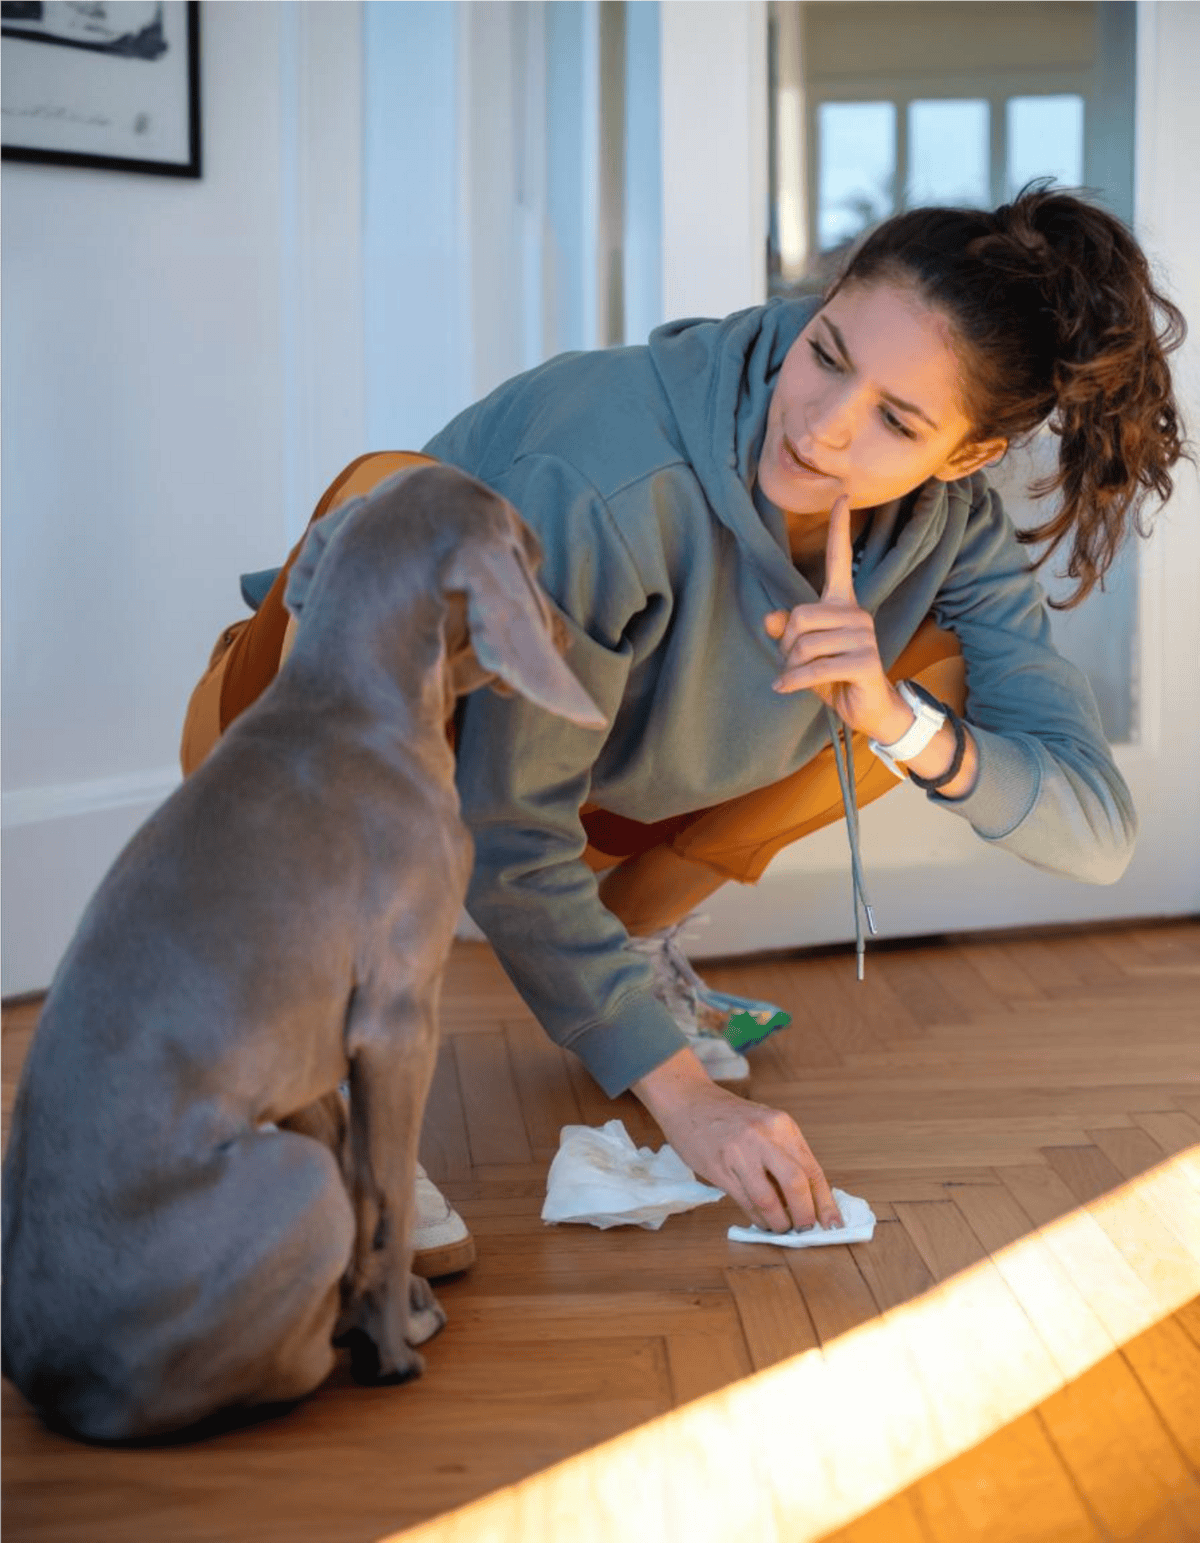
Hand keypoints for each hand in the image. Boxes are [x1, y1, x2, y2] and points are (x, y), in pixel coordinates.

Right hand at [632, 1049, 843, 1232]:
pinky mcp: (719, 1167)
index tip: (835, 1225)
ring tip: (781, 1228)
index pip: (812, 1169)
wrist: (688, 1100)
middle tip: (806, 1230)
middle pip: (795, 1183)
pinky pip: (745, 1201)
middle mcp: (763, 1136)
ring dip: (778, 1222)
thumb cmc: (731, 1117)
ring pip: (768, 1199)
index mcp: (782, 1125)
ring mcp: (739, 1151)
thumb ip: (786, 1156)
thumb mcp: (766, 1126)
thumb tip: (809, 1199)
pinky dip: (757, 1217)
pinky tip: (761, 1221)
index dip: (826, 1202)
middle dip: (805, 1215)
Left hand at [763, 495, 907, 741]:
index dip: (840, 528)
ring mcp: (863, 636)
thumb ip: (787, 633)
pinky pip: (816, 668)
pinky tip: (785, 689)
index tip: (843, 495)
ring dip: (791, 668)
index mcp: (842, 604)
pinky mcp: (864, 661)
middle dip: (786, 646)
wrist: (870, 710)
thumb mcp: (804, 654)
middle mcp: (855, 613)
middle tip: (792, 665)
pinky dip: (795, 682)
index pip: (840, 559)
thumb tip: (770, 619)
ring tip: (799, 679)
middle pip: (799, 617)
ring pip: (805, 644)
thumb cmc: (836, 678)